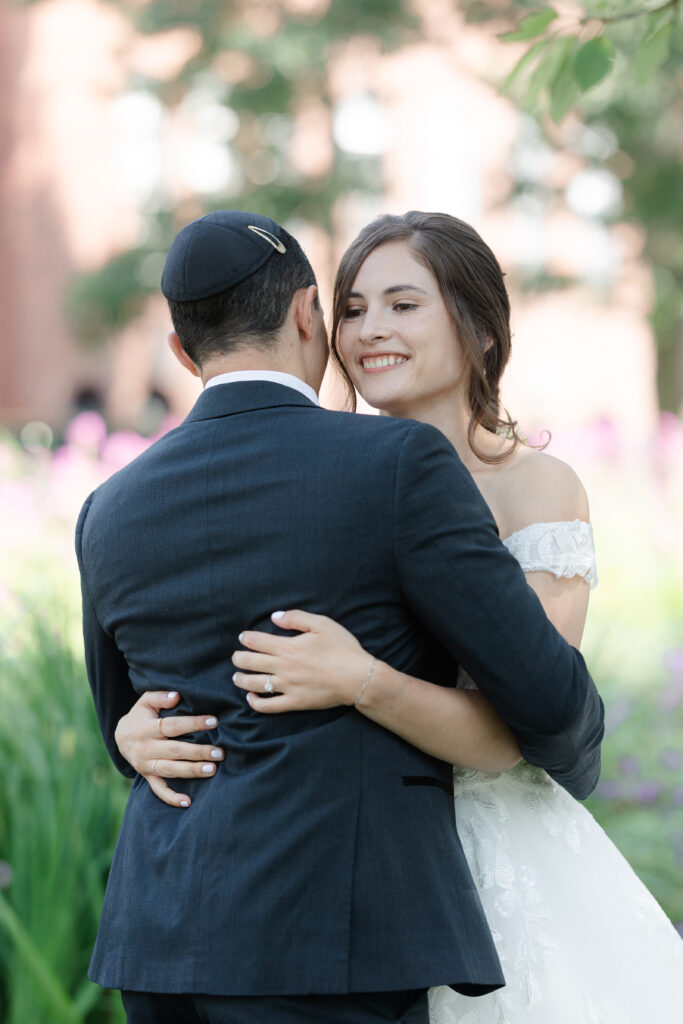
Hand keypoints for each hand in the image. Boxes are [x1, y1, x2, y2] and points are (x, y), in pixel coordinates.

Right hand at [114, 690, 223, 808]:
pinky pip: (159, 790)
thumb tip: (177, 696)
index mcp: (146, 729)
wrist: (120, 737)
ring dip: (192, 771)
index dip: (193, 723)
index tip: (214, 721)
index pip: (173, 726)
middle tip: (220, 752)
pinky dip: (172, 798)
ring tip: (212, 770)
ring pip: (170, 770)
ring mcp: (146, 765)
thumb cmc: (140, 716)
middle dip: (198, 752)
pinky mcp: (147, 777)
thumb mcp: (145, 701)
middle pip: (175, 751)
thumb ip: (160, 696)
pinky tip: (188, 802)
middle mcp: (145, 749)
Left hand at [232, 609, 373, 712]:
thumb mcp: (322, 624)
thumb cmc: (342, 649)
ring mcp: (288, 687)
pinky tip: (251, 697)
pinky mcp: (294, 702)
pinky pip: (268, 706)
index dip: (246, 638)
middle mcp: (284, 667)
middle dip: (238, 658)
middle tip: (236, 656)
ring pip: (255, 684)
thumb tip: (274, 617)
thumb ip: (296, 618)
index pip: (257, 641)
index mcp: (289, 647)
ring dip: (241, 679)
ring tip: (236, 677)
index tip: (243, 637)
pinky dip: (255, 702)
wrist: (358, 678)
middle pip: (250, 662)